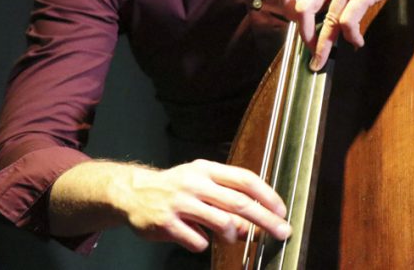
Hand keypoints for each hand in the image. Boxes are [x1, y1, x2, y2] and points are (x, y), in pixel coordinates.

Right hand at [50, 159, 289, 252]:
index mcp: (207, 169)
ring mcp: (181, 202)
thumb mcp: (201, 186)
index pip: (245, 179)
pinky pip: (198, 240)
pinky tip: (195, 236)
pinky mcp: (167, 222)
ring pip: (222, 222)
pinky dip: (203, 243)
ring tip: (228, 237)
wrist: (131, 192)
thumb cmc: (175, 189)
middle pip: (240, 202)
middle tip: (282, 232)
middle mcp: (196, 182)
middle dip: (265, 220)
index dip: (267, 195)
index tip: (282, 211)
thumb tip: (253, 225)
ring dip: (232, 235)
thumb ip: (226, 202)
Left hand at [277, 0, 413, 70]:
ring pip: (326, 21)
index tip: (293, 23)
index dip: (285, 9)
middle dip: (303, 33)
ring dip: (323, 46)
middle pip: (302, 8)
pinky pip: (349, 22)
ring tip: (323, 60)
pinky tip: (356, 42)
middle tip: (309, 47)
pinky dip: (351, 37)